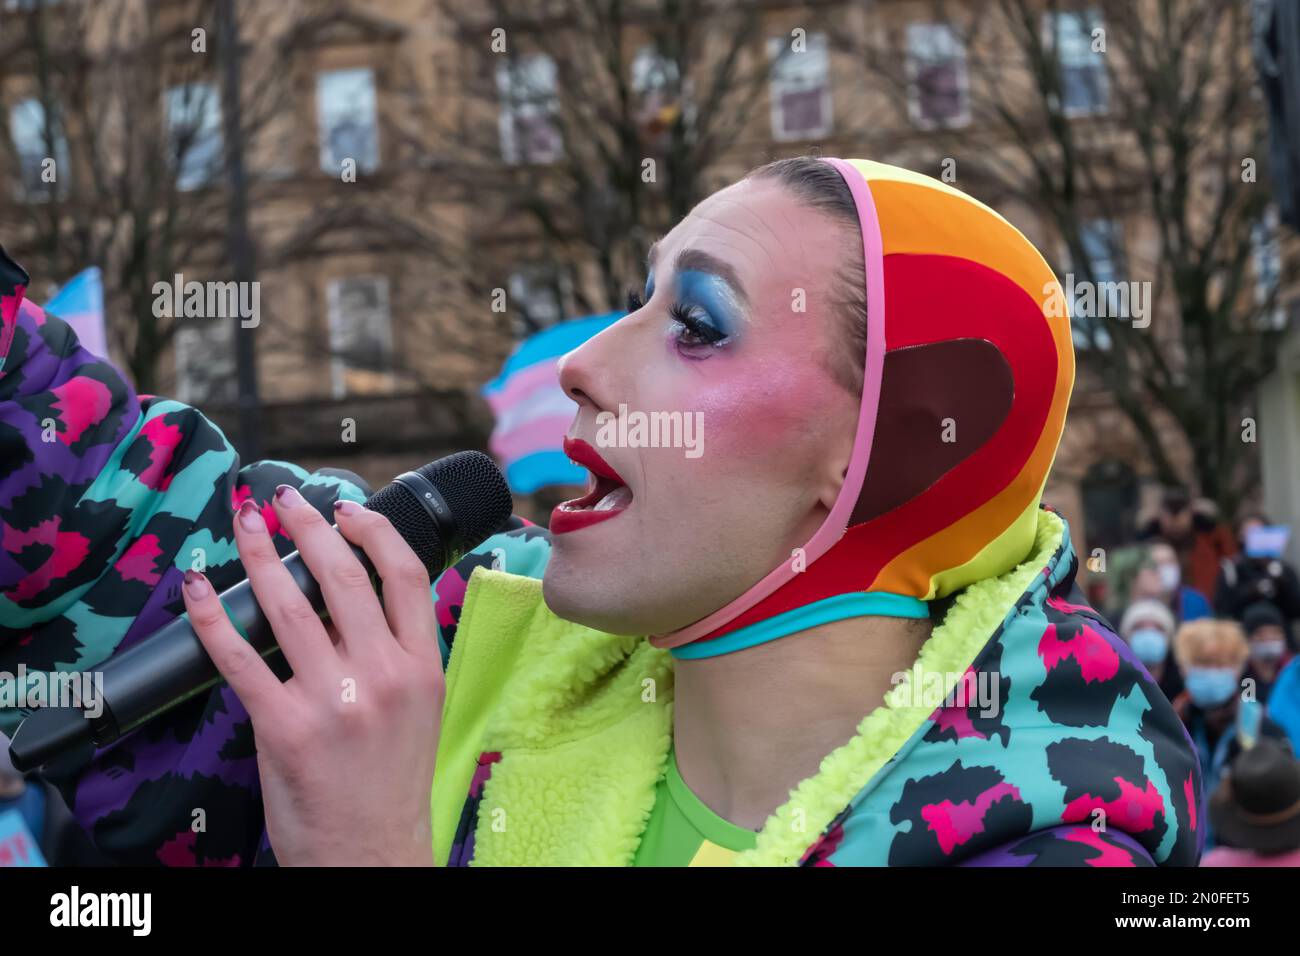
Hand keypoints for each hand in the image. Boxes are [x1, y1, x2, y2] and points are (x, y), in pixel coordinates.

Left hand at [182, 485, 442, 865]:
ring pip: (290, 607)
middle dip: (309, 527)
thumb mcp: (417, 710)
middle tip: (284, 502)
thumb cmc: (390, 784)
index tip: (348, 509)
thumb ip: (392, 653)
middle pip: (346, 577)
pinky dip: (213, 617)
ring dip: (261, 555)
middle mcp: (383, 677)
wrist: (370, 852)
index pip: (405, 577)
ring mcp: (333, 700)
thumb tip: (345, 598)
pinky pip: (239, 658)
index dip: (374, 531)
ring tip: (245, 524)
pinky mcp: (284, 727)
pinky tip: (198, 589)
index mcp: (421, 668)